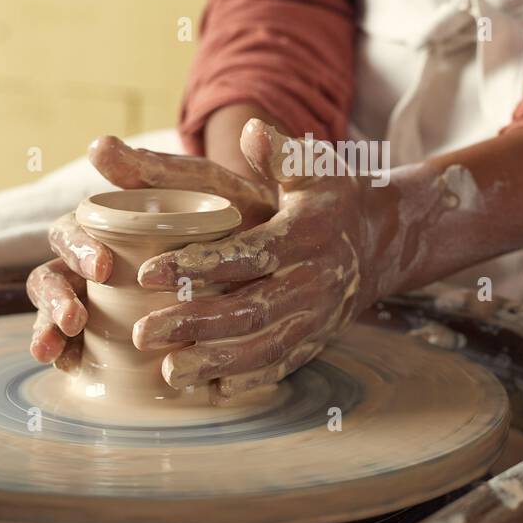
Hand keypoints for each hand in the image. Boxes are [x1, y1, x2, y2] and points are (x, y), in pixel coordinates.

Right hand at [27, 136, 276, 369]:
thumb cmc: (235, 211)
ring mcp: (104, 301)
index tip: (103, 267)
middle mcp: (97, 263)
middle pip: (55, 277)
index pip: (71, 232)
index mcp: (107, 225)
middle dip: (54, 298)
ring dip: (50, 332)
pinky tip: (72, 369)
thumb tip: (97, 145)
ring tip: (54, 352)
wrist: (281, 249)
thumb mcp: (202, 186)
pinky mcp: (116, 337)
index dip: (78, 248)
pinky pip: (82, 351)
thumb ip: (155, 169)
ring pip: (61, 316)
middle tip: (74, 318)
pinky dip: (70, 358)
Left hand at [133, 120, 394, 401]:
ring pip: (264, 346)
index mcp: (307, 234)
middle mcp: (315, 281)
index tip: (149, 272)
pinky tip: (210, 391)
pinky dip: (247, 381)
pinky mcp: (317, 341)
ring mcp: (317, 317)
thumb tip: (251, 131)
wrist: (379, 242)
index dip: (201, 265)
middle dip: (195, 324)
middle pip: (250, 309)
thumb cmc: (331, 199)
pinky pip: (281, 366)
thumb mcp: (313, 168)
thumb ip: (279, 153)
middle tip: (143, 332)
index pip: (249, 253)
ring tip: (169, 371)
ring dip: (216, 362)